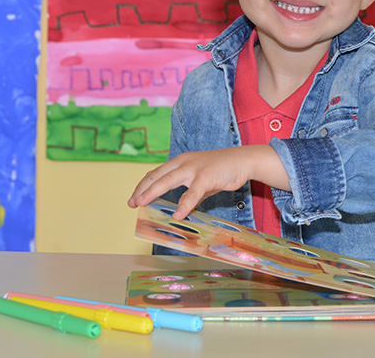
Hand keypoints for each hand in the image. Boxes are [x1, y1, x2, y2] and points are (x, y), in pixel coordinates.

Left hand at [127, 145, 287, 219]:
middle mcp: (183, 162)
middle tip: (132, 203)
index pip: (156, 174)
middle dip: (142, 190)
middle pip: (157, 176)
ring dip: (152, 192)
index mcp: (180, 162)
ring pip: (168, 180)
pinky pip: (192, 192)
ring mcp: (194, 168)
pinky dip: (183, 204)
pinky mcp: (206, 176)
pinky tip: (177, 214)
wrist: (243, 160)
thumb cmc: (221, 171)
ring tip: (142, 204)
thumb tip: (181, 209)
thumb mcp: (201, 182)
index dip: (143, 186)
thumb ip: (189, 193)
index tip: (134, 198)